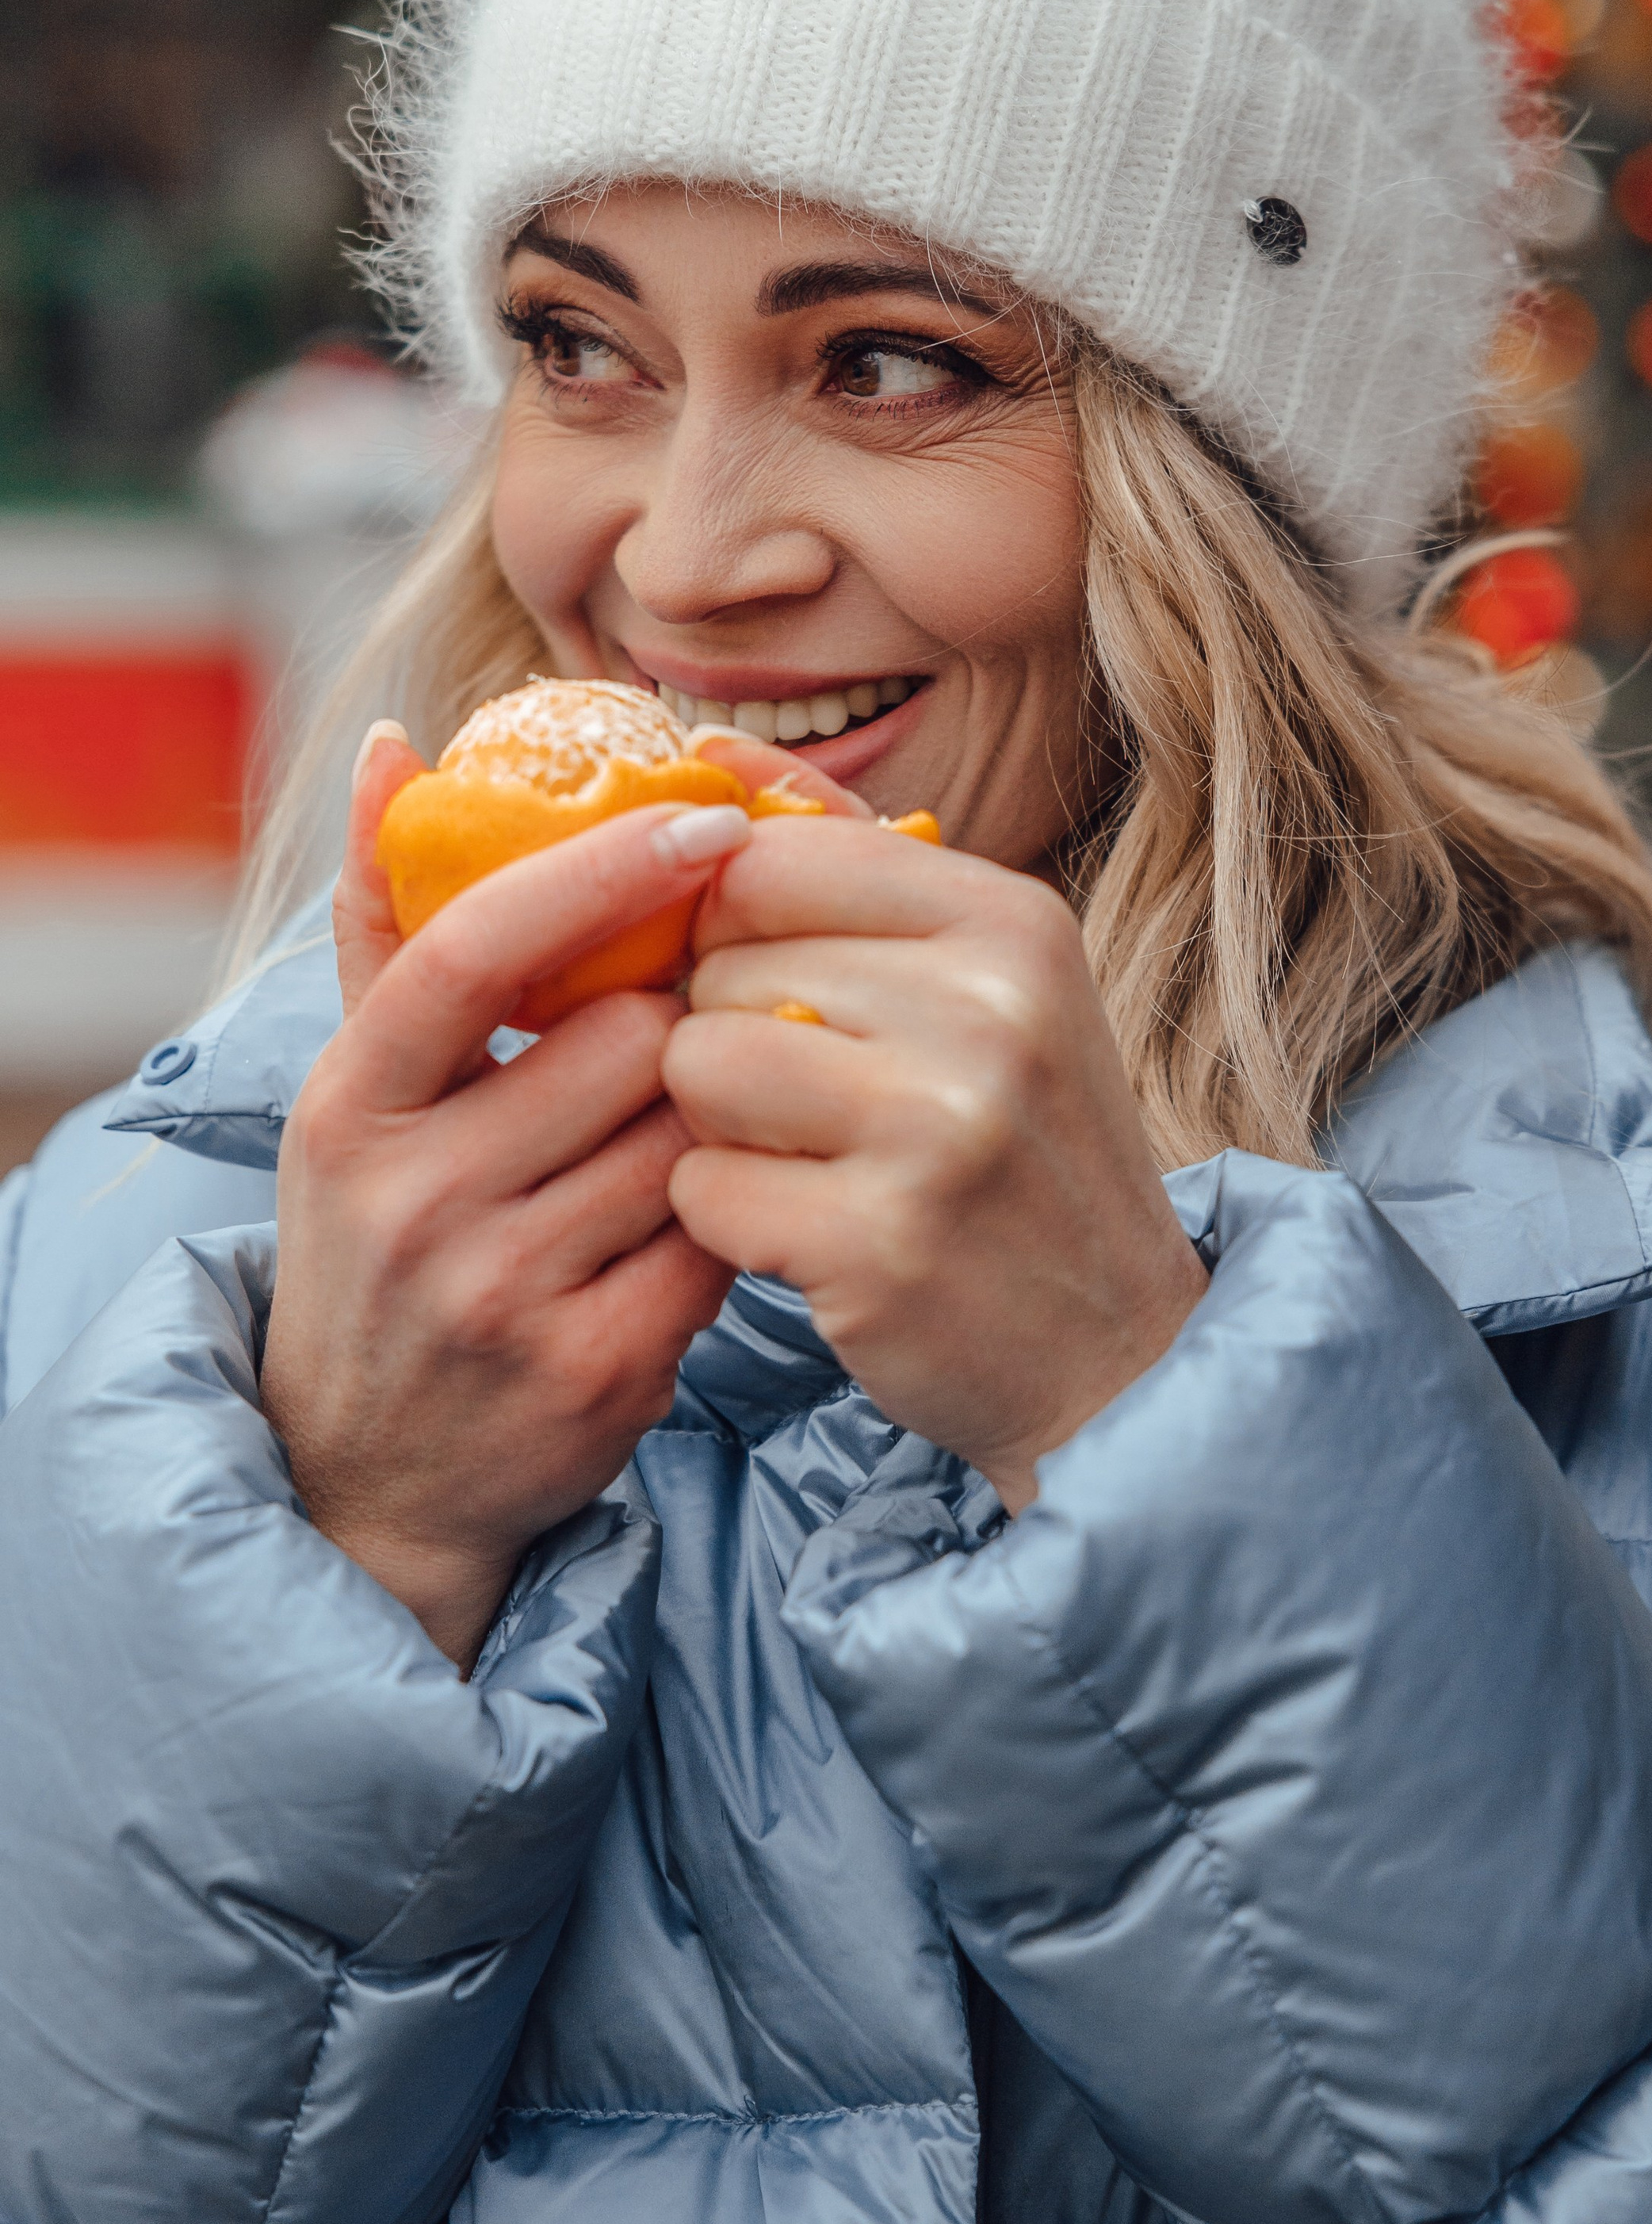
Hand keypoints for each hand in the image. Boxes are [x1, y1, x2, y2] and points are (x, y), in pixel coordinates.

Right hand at [262, 727, 751, 1671]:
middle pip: (631, 1036)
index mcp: (349, 1107)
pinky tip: (699, 1221)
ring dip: (713, 1117)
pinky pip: (721, 1232)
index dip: (603, 871)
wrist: (373, 1477)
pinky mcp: (597, 1370)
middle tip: (684, 1041)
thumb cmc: (383, 1241)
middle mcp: (414, 1198)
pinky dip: (730, 1211)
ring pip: (693, 1131)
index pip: (477, 948)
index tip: (710, 819)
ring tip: (675, 1140)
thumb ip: (388, 922)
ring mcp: (504, 1291)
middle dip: (680, 1025)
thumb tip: (401, 746)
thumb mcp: (358, 1096)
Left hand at [662, 821, 1207, 1509]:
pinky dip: (729, 1223)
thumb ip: (847, 862)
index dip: (728, 923)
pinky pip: (700, 1189)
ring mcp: (937, 1129)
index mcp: (1013, 923)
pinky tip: (811, 1238)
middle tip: (816, 1104)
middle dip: (729, 1033)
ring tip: (808, 1163)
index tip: (767, 983)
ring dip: (717, 1128)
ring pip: (694, 1065)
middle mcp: (987, 1010)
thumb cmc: (1025, 1156)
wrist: (1120, 1358)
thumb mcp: (984, 984)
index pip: (770, 857)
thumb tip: (707, 751)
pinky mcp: (878, 1244)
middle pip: (719, 962)